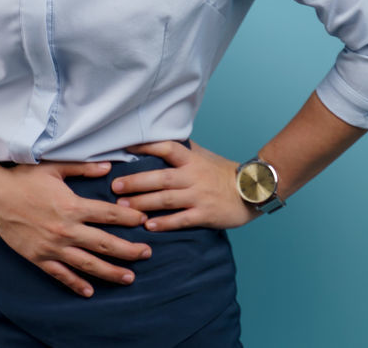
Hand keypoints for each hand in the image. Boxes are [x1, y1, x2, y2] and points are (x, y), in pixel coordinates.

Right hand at [0, 161, 152, 297]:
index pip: (108, 215)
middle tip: (147, 253)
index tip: (144, 221)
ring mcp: (53, 247)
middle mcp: (66, 230)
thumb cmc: (24, 179)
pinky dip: (76, 284)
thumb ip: (83, 168)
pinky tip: (90, 291)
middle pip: (104, 244)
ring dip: (111, 271)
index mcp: (71, 206)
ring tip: (129, 277)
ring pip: (88, 264)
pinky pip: (61, 274)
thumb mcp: (54, 167)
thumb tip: (109, 167)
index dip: (129, 219)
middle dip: (129, 250)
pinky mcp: (39, 257)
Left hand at [111, 140, 260, 231]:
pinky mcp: (205, 214)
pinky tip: (148, 226)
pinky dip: (164, 223)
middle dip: (136, 182)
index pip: (167, 148)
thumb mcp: (204, 156)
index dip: (146, 146)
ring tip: (123, 206)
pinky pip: (181, 219)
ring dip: (143, 203)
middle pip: (160, 177)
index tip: (125, 147)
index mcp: (192, 160)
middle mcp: (193, 176)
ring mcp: (199, 196)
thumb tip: (159, 140)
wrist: (252, 191)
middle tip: (115, 186)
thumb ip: (183, 150)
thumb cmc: (223, 173)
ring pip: (166, 199)